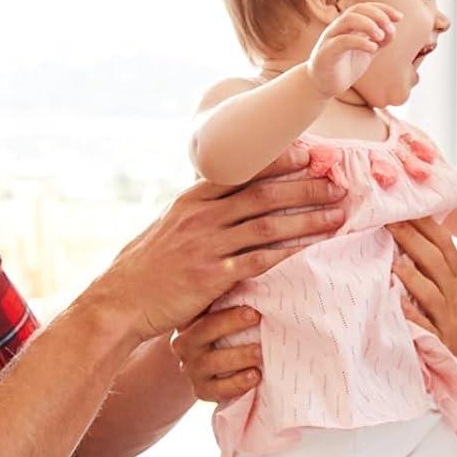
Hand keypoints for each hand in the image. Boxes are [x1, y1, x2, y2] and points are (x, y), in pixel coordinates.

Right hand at [98, 147, 344, 339]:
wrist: (119, 301)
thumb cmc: (146, 268)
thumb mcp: (170, 227)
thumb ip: (200, 211)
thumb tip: (228, 199)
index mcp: (192, 199)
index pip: (242, 171)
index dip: (278, 161)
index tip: (308, 154)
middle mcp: (201, 215)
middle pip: (263, 193)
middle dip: (304, 187)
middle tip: (336, 183)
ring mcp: (206, 244)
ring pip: (267, 224)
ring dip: (306, 217)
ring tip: (338, 214)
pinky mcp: (211, 275)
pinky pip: (259, 260)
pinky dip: (289, 251)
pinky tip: (313, 249)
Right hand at [172, 305, 263, 403]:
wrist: (216, 370)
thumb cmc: (229, 333)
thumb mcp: (226, 314)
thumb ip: (235, 297)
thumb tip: (261, 273)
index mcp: (190, 320)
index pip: (203, 308)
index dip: (226, 306)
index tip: (251, 306)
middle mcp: (185, 343)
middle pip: (204, 331)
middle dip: (231, 323)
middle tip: (257, 317)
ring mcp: (191, 368)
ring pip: (210, 362)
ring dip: (238, 356)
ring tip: (260, 352)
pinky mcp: (201, 390)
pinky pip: (216, 389)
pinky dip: (236, 383)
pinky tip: (255, 376)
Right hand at [307, 3, 402, 96]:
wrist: (323, 86)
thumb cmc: (344, 67)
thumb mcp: (366, 53)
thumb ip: (379, 42)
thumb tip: (393, 31)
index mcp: (348, 25)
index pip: (366, 7)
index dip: (383, 9)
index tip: (400, 17)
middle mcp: (338, 27)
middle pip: (357, 9)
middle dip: (377, 14)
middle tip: (391, 27)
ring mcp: (330, 38)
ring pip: (348, 20)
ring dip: (368, 24)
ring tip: (381, 36)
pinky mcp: (326, 52)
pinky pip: (342, 41)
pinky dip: (360, 41)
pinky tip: (373, 48)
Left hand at [389, 217, 456, 401]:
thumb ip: (451, 271)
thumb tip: (422, 248)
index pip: (444, 242)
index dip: (423, 224)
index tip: (403, 207)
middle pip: (434, 257)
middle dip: (410, 236)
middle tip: (386, 217)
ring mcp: (453, 317)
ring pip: (428, 287)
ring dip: (406, 269)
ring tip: (385, 253)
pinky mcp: (446, 342)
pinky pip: (423, 324)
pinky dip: (408, 311)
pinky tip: (393, 300)